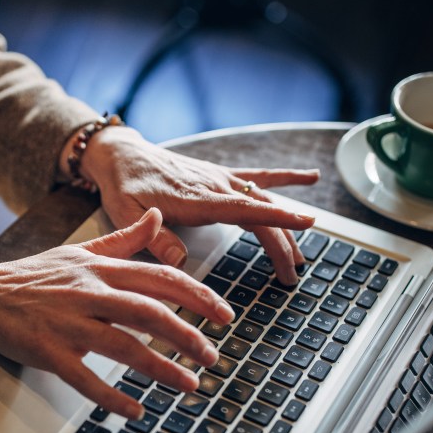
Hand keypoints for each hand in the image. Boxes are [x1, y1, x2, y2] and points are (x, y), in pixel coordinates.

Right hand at [0, 209, 232, 418]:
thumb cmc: (32, 277)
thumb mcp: (80, 252)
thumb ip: (123, 238)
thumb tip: (158, 217)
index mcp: (100, 269)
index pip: (159, 278)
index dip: (198, 296)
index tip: (224, 314)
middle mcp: (89, 294)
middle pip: (149, 312)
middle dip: (187, 335)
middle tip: (213, 355)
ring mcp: (69, 325)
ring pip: (124, 346)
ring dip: (161, 368)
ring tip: (189, 385)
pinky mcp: (50, 353)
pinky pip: (86, 379)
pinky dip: (113, 397)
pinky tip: (136, 411)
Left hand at [75, 126, 320, 283]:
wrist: (121, 156)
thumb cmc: (124, 186)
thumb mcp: (126, 215)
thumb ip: (154, 239)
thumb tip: (181, 261)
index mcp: (196, 198)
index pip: (245, 209)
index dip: (276, 218)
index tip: (306, 223)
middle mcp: (214, 186)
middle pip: (260, 215)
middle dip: (282, 244)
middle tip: (291, 276)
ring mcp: (220, 179)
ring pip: (263, 202)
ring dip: (285, 227)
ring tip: (299, 257)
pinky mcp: (219, 175)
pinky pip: (258, 176)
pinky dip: (286, 177)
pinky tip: (312, 176)